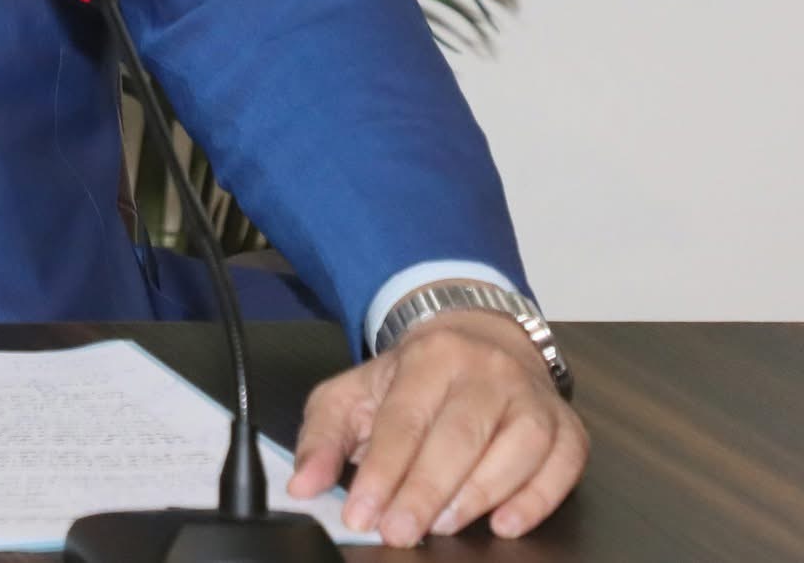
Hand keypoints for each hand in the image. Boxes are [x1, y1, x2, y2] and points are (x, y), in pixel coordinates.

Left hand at [287, 309, 587, 545]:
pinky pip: (562, 465)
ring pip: (516, 448)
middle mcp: (487, 370)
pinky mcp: (566, 426)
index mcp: (430, 356)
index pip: (404, 419)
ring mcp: (532, 397)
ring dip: (478, 496)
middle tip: (398, 532)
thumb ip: (322, 437)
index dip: (382, 471)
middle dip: (425, 490)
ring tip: (441, 526)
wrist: (477, 339)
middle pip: (459, 436)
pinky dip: (538, 498)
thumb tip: (303, 484)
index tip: (362, 514)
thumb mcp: (353, 393)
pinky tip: (505, 523)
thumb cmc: (412, 379)